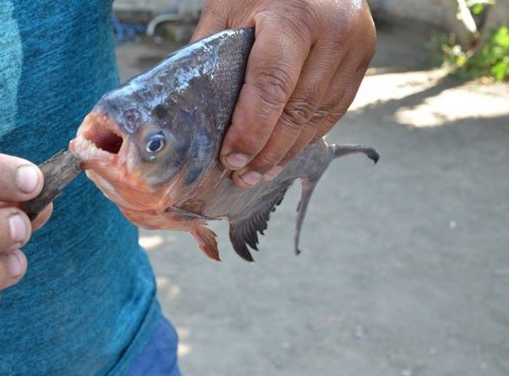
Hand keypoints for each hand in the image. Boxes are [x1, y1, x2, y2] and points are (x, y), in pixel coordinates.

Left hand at [193, 0, 376, 187]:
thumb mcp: (229, 8)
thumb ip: (212, 54)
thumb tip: (195, 111)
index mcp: (295, 16)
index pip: (272, 86)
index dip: (251, 130)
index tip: (231, 158)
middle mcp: (334, 31)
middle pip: (297, 109)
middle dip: (267, 150)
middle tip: (242, 175)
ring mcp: (356, 46)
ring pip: (318, 116)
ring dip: (288, 150)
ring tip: (261, 171)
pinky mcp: (364, 58)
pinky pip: (334, 109)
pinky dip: (308, 134)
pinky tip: (286, 150)